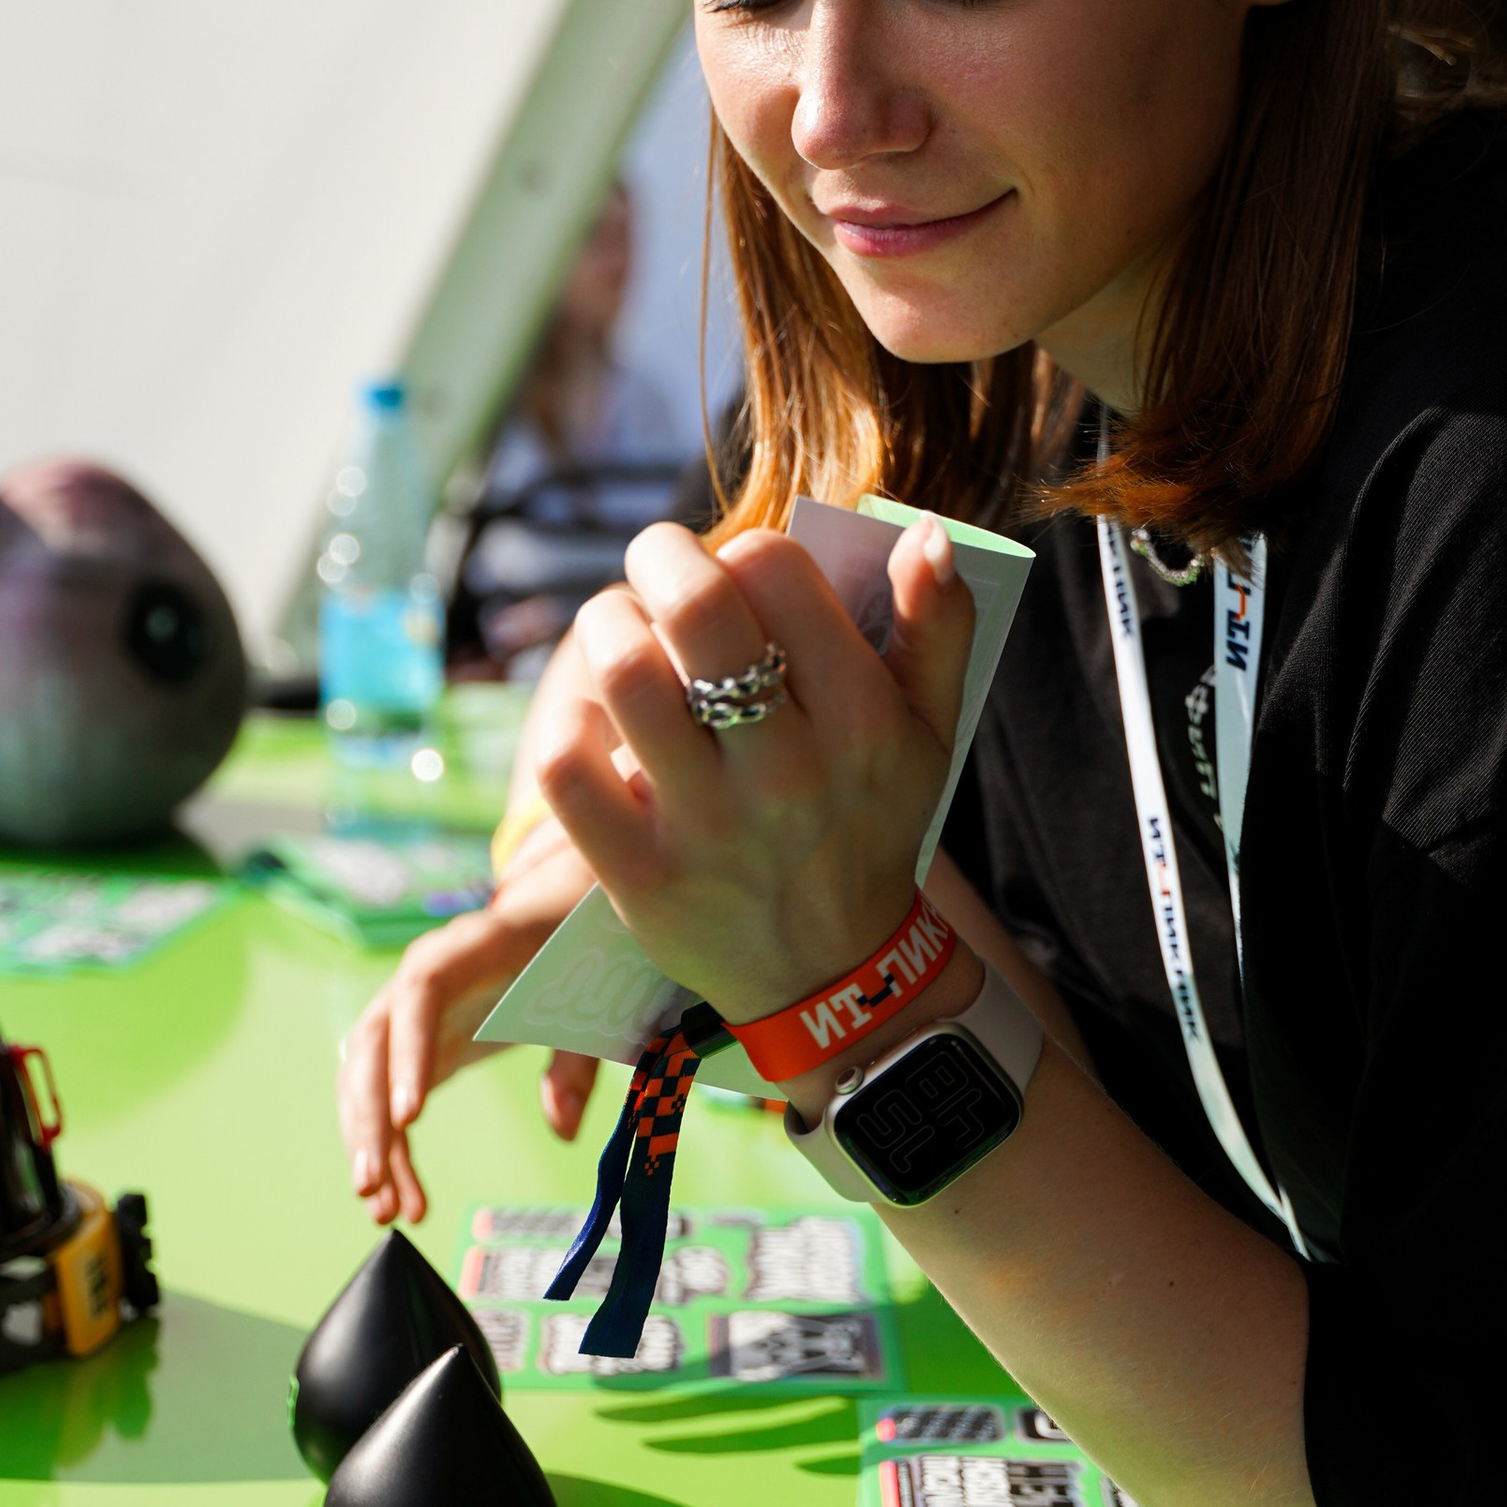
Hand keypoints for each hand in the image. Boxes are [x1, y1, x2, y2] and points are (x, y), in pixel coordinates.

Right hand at [340, 817, 599, 1226]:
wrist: (558, 923)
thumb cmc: (578, 957)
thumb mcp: (593, 1001)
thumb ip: (577, 1062)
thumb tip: (563, 1129)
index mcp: (470, 950)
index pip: (422, 993)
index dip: (409, 1052)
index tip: (411, 1118)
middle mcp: (421, 978)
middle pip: (373, 1045)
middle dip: (367, 1118)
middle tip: (372, 1185)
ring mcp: (406, 1015)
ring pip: (364, 1080)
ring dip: (367, 1144)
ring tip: (384, 1211)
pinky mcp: (409, 1049)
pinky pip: (386, 1101)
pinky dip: (391, 1151)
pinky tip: (401, 1202)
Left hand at [537, 516, 974, 1025]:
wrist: (833, 974)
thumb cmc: (872, 822)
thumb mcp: (933, 730)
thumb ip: (939, 626)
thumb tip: (927, 532)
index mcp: (862, 719)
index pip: (774, 570)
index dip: (742, 550)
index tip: (737, 572)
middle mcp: (787, 771)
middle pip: (694, 606)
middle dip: (657, 555)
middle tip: (656, 565)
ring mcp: (708, 827)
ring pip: (624, 673)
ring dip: (605, 624)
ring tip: (620, 628)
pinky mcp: (640, 875)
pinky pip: (569, 768)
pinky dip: (567, 720)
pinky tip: (593, 715)